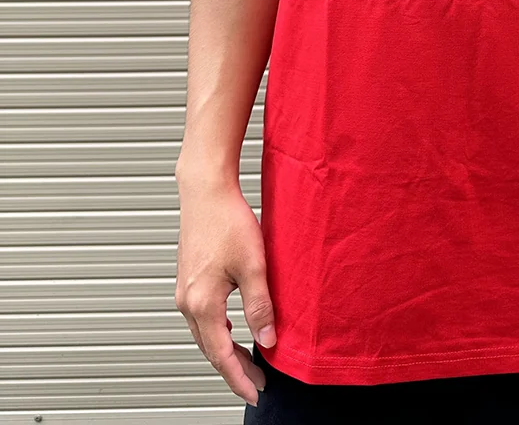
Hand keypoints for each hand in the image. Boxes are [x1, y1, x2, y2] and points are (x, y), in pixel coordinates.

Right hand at [174, 174, 275, 406]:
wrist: (206, 191)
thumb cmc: (228, 221)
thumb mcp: (253, 265)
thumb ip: (260, 306)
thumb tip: (268, 341)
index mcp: (202, 304)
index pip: (221, 355)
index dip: (239, 378)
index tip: (255, 393)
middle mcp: (187, 302)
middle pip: (211, 349)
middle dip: (234, 369)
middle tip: (257, 383)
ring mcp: (185, 291)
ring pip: (205, 334)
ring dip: (225, 350)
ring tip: (249, 361)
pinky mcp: (189, 279)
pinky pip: (202, 317)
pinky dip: (218, 331)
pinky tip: (232, 329)